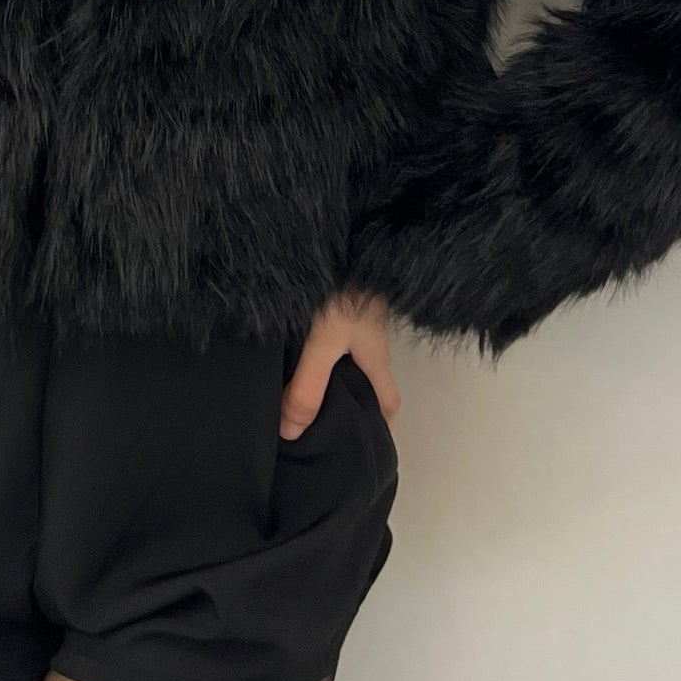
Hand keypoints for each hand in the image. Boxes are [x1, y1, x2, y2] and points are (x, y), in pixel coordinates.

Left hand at [281, 288, 398, 439]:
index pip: (389, 402)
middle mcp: (371, 341)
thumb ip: (307, 387)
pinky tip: (296, 353)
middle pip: (368, 382)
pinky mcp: (343, 303)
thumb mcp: (323, 344)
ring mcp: (359, 320)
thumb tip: (291, 434)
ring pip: (350, 359)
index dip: (380, 426)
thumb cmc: (345, 293)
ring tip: (301, 394)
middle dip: (353, 404)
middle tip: (324, 424)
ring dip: (332, 376)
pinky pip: (336, 337)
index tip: (363, 445)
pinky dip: (321, 352)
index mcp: (375, 358)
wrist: (347, 235)